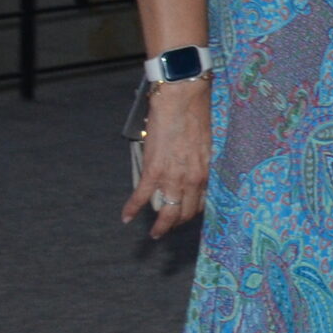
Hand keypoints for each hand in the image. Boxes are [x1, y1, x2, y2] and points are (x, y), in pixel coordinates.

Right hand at [122, 79, 210, 238]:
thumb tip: (193, 168)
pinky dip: (131, 208)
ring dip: (160, 225)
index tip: (187, 215)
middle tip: (169, 228)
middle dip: (178, 223)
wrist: (182, 99)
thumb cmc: (195, 115)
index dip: (193, 211)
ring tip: (155, 234)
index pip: (202, 202)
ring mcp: (173, 176)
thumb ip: (199, 160)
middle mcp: (192, 178)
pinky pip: (142, 196)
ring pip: (167, 211)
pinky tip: (126, 218)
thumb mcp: (205, 143)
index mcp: (206, 171)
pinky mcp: (153, 169)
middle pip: (186, 211)